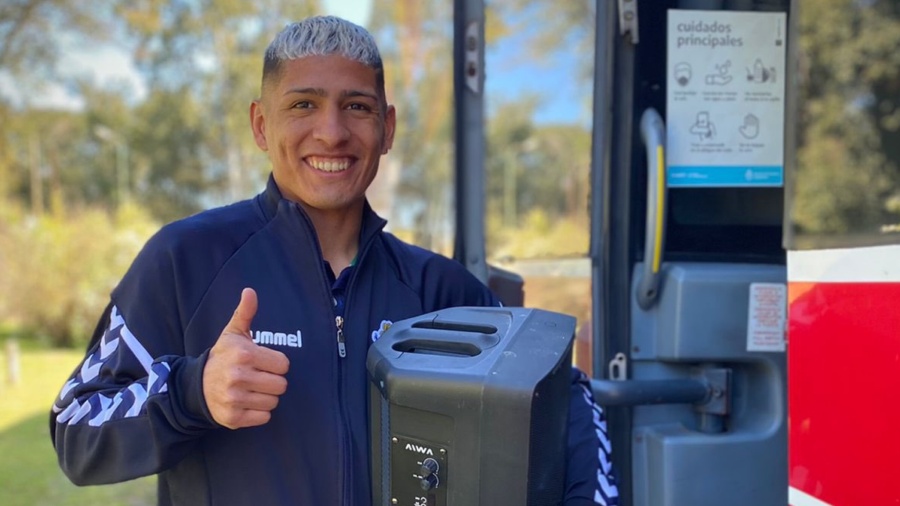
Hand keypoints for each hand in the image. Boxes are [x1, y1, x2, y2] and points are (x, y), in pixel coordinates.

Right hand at [203, 288, 289, 428]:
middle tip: (259, 377)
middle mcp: (238, 377)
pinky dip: (259, 412)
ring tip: (252, 389)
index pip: (283, 365)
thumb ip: (245, 313)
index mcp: (244, 355)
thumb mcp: (233, 333)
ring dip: (266, 397)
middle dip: (273, 381)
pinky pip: (264, 417)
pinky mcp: (233, 418)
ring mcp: (234, 399)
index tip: (263, 363)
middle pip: (281, 385)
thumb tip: (250, 291)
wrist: (196, 386)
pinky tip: (247, 402)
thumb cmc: (223, 357)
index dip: (276, 364)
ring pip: (273, 402)